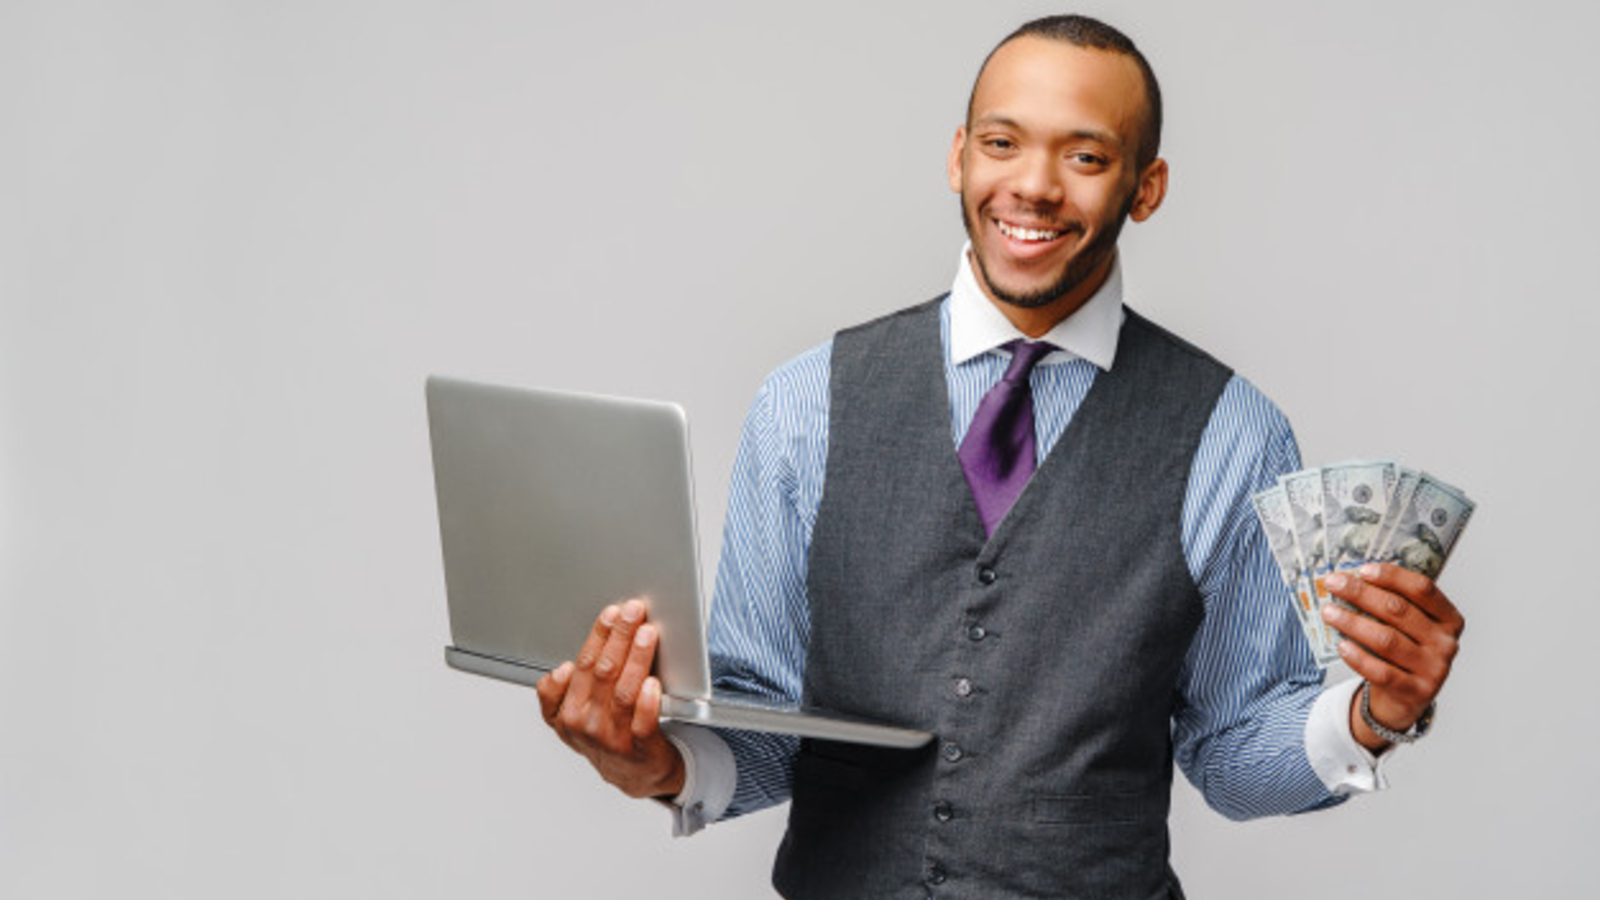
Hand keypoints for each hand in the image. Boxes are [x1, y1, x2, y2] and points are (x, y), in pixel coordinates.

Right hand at [535, 598, 686, 798]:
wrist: (633, 775)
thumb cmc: (605, 735)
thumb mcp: (569, 717)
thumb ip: (560, 692)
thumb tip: (560, 669)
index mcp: (565, 713)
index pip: (581, 665)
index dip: (596, 637)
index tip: (610, 614)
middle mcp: (585, 725)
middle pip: (601, 672)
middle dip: (618, 636)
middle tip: (632, 611)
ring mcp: (611, 738)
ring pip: (623, 691)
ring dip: (635, 658)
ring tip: (646, 634)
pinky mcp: (639, 750)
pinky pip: (642, 723)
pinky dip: (647, 701)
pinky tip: (652, 682)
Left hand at [1321, 563, 1464, 751]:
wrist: (1406, 699)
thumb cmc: (1403, 651)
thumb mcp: (1408, 627)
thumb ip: (1393, 604)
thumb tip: (1351, 578)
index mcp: (1449, 619)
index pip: (1422, 589)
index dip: (1392, 576)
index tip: (1362, 569)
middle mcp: (1446, 643)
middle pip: (1399, 611)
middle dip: (1361, 594)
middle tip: (1333, 584)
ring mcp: (1434, 669)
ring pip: (1387, 640)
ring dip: (1353, 623)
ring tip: (1329, 612)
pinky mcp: (1416, 691)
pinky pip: (1381, 671)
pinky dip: (1358, 656)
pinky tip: (1341, 644)